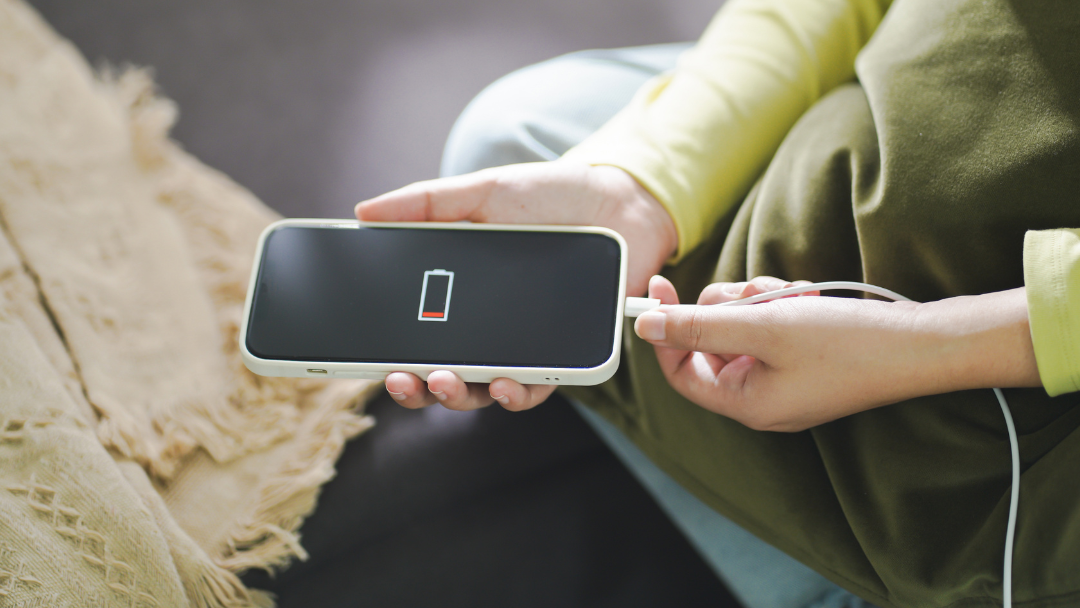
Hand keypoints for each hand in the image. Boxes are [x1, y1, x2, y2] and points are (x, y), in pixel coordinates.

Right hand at [356, 161, 676, 410]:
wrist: (619, 202)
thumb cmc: (549, 197)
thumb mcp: (482, 193)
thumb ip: (426, 204)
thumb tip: (364, 213)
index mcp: (460, 295)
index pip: (418, 335)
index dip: (393, 356)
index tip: (372, 361)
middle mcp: (488, 329)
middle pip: (442, 373)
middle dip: (418, 388)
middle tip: (403, 379)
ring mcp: (525, 345)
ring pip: (484, 390)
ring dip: (459, 397)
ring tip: (447, 382)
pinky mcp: (564, 355)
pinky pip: (537, 387)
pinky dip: (517, 394)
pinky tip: (503, 384)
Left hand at [634, 276, 1040, 431]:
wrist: (922, 345)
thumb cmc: (847, 343)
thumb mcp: (762, 327)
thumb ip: (698, 326)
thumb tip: (645, 327)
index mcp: (745, 403)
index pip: (679, 370)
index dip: (664, 329)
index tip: (658, 286)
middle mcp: (761, 398)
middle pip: (710, 343)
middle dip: (726, 309)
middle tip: (753, 293)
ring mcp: (784, 380)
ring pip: (741, 328)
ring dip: (757, 302)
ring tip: (790, 296)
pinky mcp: (804, 361)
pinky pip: (771, 328)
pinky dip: (781, 307)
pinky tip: (806, 298)